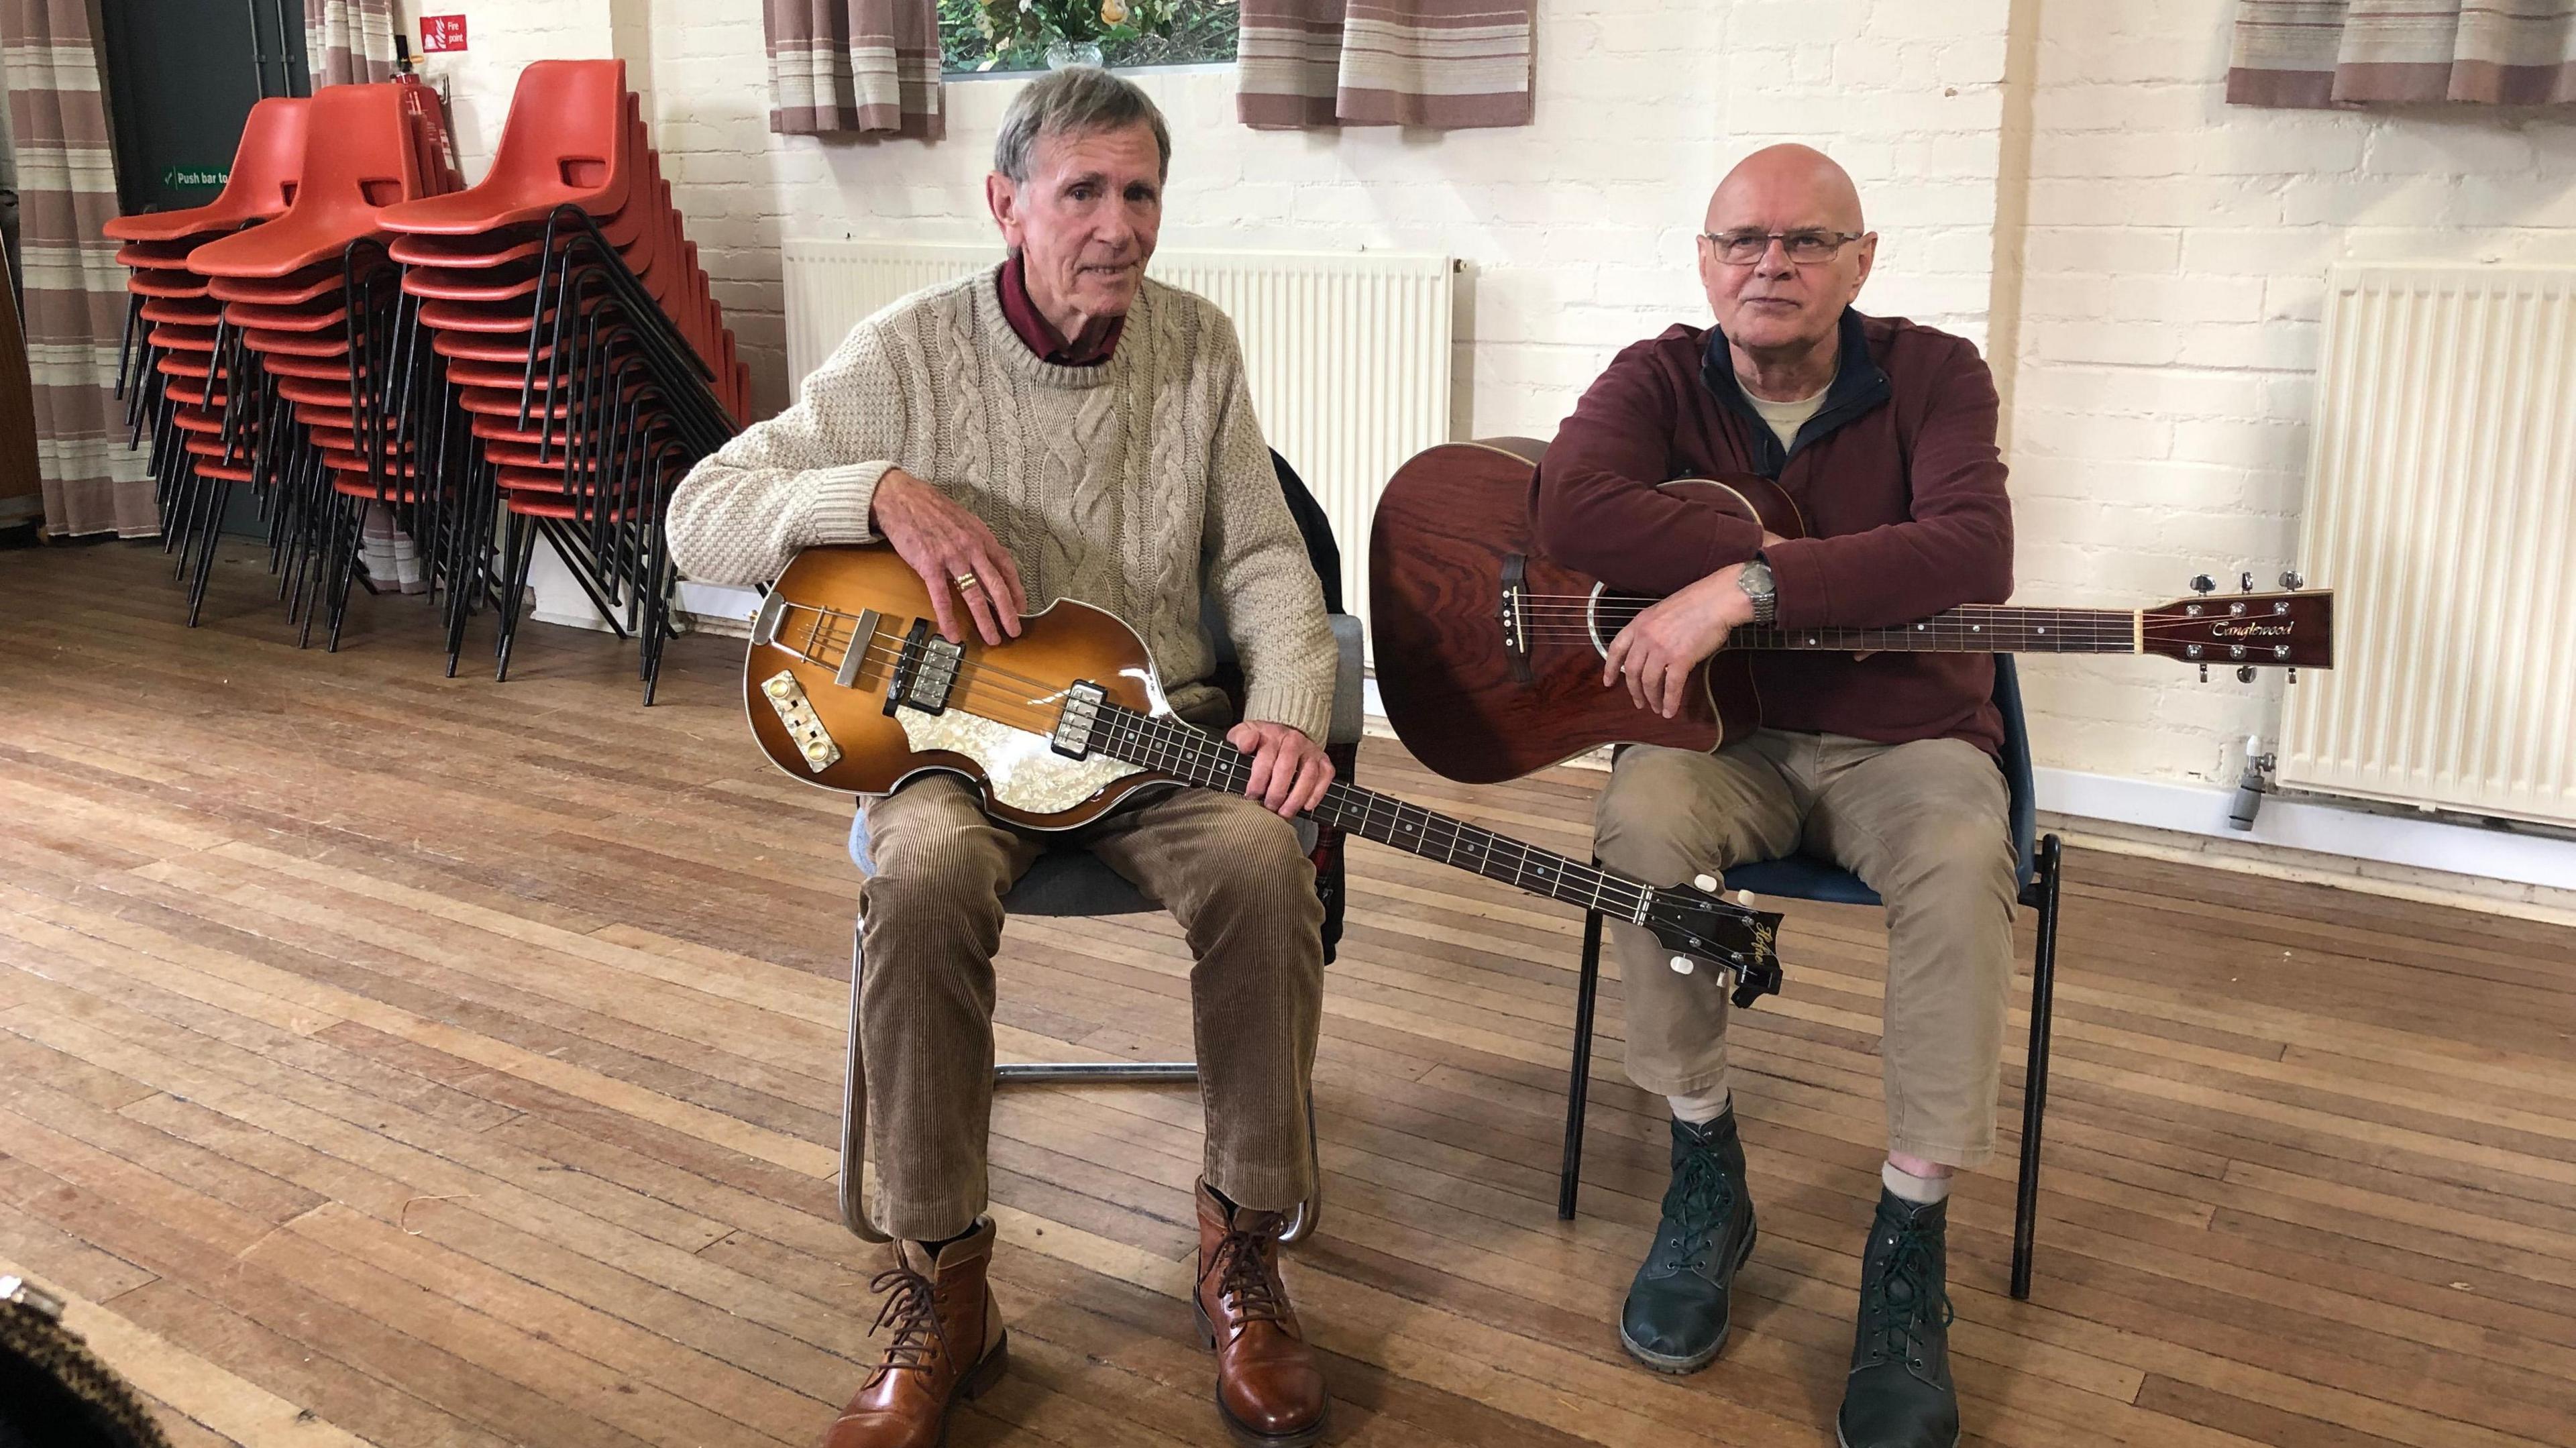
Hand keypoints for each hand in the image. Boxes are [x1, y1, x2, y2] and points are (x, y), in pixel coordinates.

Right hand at [870, 467, 1027, 645]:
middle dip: (1008, 612)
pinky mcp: (929, 564)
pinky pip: (942, 597)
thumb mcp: (962, 520)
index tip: (1022, 606)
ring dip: (984, 620)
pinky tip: (953, 634)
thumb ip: (975, 541)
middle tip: (1014, 630)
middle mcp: (971, 547)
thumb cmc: (930, 508)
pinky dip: (949, 618)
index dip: (1016, 589)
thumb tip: (985, 560)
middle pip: (996, 585)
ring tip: (992, 638)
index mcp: (981, 537)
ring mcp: (951, 556)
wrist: (902, 498)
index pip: (1006, 567)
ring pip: (974, 595)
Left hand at [1227, 721, 1333, 817]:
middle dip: (1277, 792)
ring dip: (1296, 798)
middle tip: (1269, 808)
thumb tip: (1247, 745)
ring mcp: (1311, 751)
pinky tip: (1306, 806)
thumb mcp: (1244, 733)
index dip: (1258, 780)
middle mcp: (1294, 741)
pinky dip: (1317, 793)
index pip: (1266, 758)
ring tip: (1285, 813)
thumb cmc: (1262, 739)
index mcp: (1273, 735)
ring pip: (1308, 775)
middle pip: (1287, 768)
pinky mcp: (1323, 760)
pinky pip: (1325, 777)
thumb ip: (1241, 737)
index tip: (1251, 796)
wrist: (1286, 732)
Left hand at [1603, 564, 1753, 718]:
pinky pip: (1671, 687)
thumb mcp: (1662, 611)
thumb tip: (1650, 650)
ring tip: (1656, 708)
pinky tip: (1670, 711)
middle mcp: (1646, 637)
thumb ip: (1651, 630)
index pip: (1616, 649)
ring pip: (1649, 682)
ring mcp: (1661, 648)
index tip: (1608, 682)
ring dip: (1652, 698)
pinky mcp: (1680, 659)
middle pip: (1632, 671)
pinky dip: (1670, 701)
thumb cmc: (1696, 603)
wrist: (1717, 600)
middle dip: (1634, 691)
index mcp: (1639, 623)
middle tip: (1639, 703)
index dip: (1610, 668)